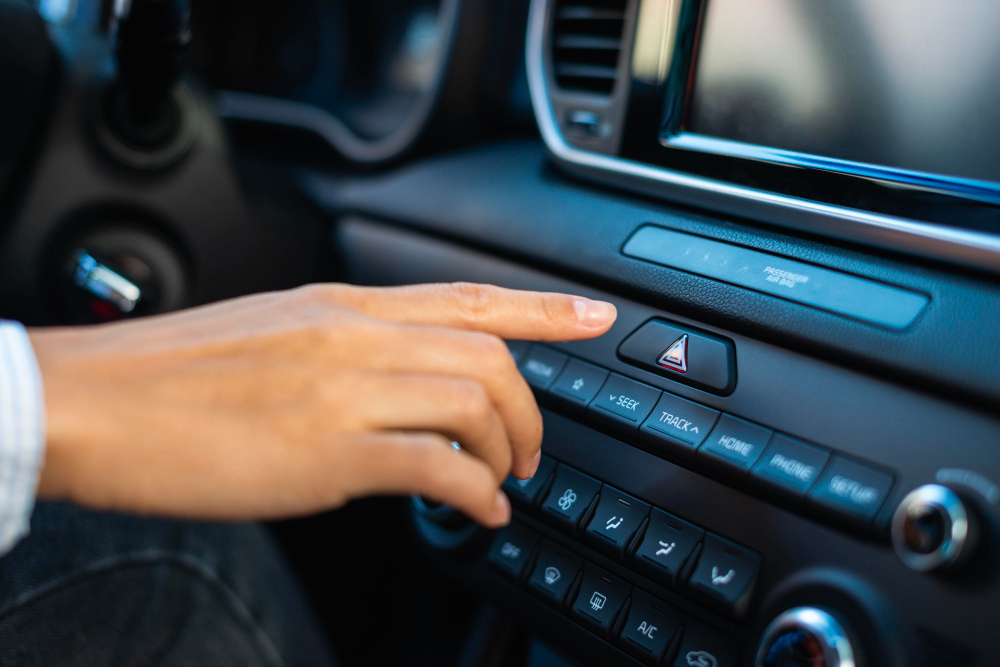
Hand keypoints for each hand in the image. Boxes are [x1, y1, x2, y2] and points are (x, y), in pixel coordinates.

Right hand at [30, 282, 615, 527]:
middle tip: (531, 449)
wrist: (92, 402)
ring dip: (507, 449)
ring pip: (475, 402)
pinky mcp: (327, 452)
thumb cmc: (172, 374)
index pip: (467, 294)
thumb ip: (346, 349)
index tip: (596, 316)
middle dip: (532, 407)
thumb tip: (401, 387)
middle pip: (489, 355)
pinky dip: (475, 491)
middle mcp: (353, 335)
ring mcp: (344, 390)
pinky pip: (437, 465)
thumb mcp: (274, 332)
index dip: (544, 308)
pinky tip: (477, 511)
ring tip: (503, 482)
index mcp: (341, 304)